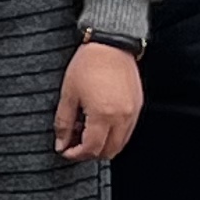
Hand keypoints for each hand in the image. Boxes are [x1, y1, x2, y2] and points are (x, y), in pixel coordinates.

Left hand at [56, 42, 142, 162]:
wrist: (111, 45)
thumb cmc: (88, 64)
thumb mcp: (68, 94)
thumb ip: (64, 123)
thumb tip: (61, 143)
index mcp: (102, 115)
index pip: (91, 149)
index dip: (76, 155)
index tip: (65, 151)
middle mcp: (121, 117)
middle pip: (108, 151)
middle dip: (89, 153)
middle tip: (74, 144)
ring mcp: (132, 113)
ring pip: (119, 144)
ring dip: (102, 145)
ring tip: (85, 131)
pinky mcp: (137, 106)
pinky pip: (127, 131)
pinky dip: (113, 134)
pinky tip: (99, 122)